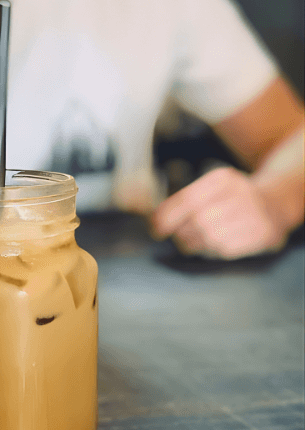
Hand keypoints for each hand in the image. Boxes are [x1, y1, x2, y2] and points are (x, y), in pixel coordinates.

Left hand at [150, 167, 287, 259]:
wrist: (274, 203)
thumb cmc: (232, 198)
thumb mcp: (211, 188)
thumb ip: (184, 200)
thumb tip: (154, 219)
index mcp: (223, 179)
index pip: (189, 199)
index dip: (168, 216)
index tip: (155, 228)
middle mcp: (240, 194)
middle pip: (199, 221)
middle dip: (181, 233)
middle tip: (177, 236)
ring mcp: (253, 215)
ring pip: (211, 238)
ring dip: (196, 244)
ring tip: (193, 241)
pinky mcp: (261, 234)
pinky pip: (226, 249)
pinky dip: (214, 250)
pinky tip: (214, 243)